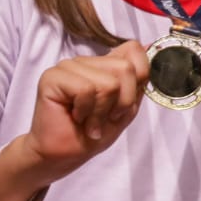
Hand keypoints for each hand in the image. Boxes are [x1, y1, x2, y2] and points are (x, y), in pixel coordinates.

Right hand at [23, 41, 149, 180]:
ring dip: (102, 111)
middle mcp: (86, 62)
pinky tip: (76, 117)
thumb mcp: (127, 108)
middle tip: (106, 117)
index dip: (140, 77)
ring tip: (89, 120)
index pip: (133, 49)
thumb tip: (148, 46)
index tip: (125, 104)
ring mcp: (68, 66)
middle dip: (122, 101)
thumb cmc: (93, 133)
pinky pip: (86, 89)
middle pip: (125, 68)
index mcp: (104, 65)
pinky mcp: (52, 77)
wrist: (65, 154)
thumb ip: (137, 80)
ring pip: (108, 82)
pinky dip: (87, 111)